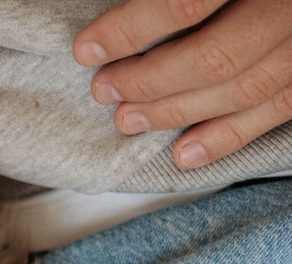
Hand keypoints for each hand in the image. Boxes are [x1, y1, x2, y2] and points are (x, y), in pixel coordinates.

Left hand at [74, 0, 291, 169]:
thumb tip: (135, 10)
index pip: (186, 1)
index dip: (130, 29)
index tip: (89, 48)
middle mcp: (289, 6)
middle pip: (214, 55)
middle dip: (149, 81)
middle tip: (105, 89)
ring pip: (242, 88)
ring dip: (177, 112)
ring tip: (129, 119)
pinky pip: (277, 109)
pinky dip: (227, 136)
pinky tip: (185, 151)